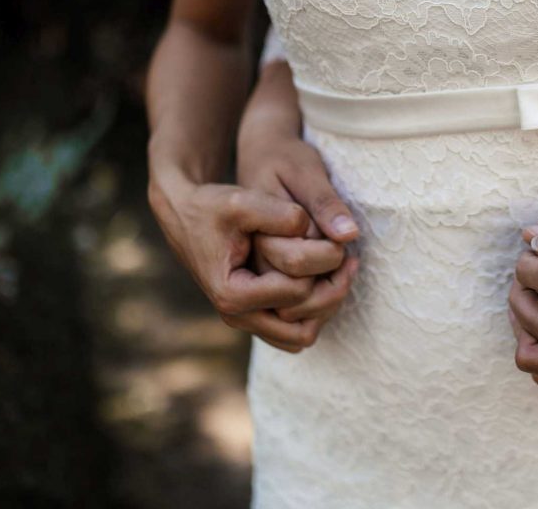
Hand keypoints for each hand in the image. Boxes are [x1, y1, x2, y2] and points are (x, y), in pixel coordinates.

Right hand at [236, 93, 361, 326]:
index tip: (331, 237)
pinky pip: (295, 330)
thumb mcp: (243, 201)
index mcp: (233, 293)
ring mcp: (246, 321)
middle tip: (351, 258)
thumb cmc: (213, 206)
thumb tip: (331, 233)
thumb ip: (282, 215)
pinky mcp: (255, 317)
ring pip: (302, 335)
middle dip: (332, 291)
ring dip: (326, 306)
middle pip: (303, 327)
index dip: (321, 263)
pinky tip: (325, 277)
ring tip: (342, 269)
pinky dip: (314, 310)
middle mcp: (237, 316)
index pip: (297, 291)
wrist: (186, 214)